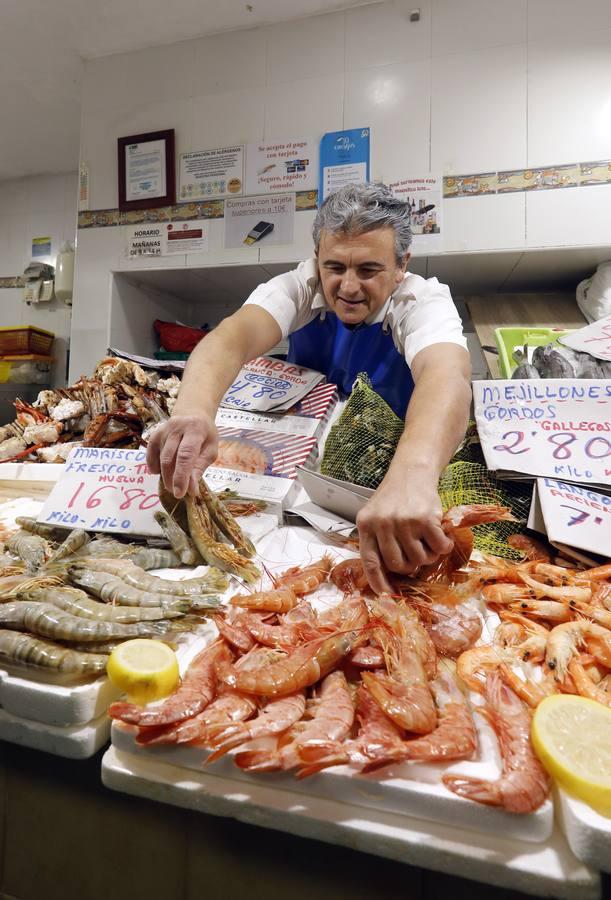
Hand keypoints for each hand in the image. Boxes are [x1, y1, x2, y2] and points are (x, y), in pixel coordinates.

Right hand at [146, 414, 217, 498]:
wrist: (193, 413)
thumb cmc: (205, 435)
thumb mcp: (210, 450)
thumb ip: (200, 468)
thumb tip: (191, 489)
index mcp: (195, 430)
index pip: (186, 455)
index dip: (181, 476)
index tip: (180, 494)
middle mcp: (177, 428)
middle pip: (170, 458)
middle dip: (172, 479)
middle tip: (177, 493)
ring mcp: (164, 430)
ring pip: (160, 457)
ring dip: (164, 475)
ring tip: (171, 486)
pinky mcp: (155, 434)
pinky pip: (150, 452)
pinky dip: (152, 465)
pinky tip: (157, 473)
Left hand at [356, 476, 453, 592]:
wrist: (412, 472)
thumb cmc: (394, 498)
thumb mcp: (375, 515)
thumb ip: (376, 540)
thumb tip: (385, 576)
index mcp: (366, 525)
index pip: (370, 561)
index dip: (378, 582)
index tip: (386, 595)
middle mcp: (382, 524)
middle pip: (398, 565)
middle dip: (410, 566)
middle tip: (415, 554)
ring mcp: (404, 522)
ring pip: (419, 559)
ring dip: (428, 555)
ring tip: (427, 540)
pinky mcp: (425, 519)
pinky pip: (438, 548)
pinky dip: (443, 547)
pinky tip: (441, 537)